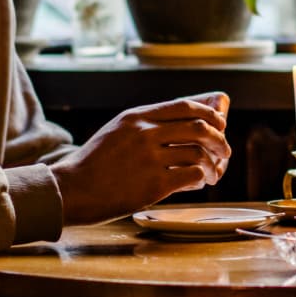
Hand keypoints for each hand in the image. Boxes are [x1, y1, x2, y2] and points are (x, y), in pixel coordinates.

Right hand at [51, 92, 231, 224]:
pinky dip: (202, 179)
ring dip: (212, 164)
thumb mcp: (116, 132)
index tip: (220, 123)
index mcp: (137, 117)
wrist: (71, 190)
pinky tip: (200, 183)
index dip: (209, 113)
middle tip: (224, 151)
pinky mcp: (154, 185)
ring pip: (199, 153)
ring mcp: (150, 159)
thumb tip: (184, 124)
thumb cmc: (94, 164)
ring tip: (212, 173)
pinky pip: (192, 175)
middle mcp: (145, 133)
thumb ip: (145, 126)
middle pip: (199, 128)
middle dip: (219, 139)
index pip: (184, 106)